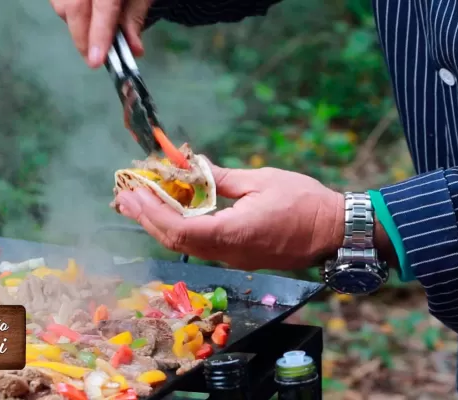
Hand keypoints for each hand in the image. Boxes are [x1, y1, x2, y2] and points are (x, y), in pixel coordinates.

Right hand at [49, 0, 151, 67]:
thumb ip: (135, 17)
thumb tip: (134, 49)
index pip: (103, 6)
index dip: (98, 34)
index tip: (96, 61)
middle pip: (73, 7)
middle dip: (82, 38)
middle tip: (93, 60)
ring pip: (60, 4)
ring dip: (74, 24)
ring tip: (92, 34)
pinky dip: (68, 11)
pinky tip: (84, 17)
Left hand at [115, 163, 346, 270]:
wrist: (334, 231)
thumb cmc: (304, 202)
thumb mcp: (261, 181)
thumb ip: (221, 178)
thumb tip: (191, 168)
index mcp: (234, 233)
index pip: (180, 230)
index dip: (152, 213)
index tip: (133, 194)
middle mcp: (229, 252)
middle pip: (176, 242)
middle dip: (146, 218)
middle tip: (123, 197)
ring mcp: (234, 258)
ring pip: (186, 245)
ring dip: (159, 223)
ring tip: (138, 203)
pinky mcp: (240, 256)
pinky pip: (202, 244)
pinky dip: (180, 227)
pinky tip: (171, 211)